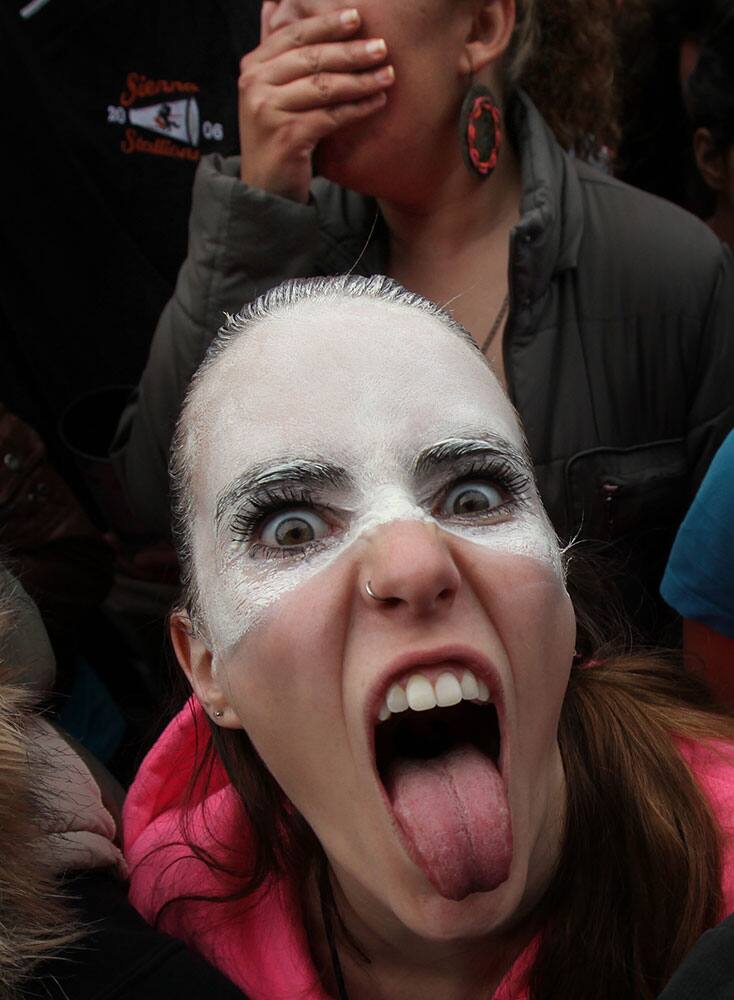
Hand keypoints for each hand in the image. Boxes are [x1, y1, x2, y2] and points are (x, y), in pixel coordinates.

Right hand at [238, 1, 393, 202]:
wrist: (266, 188)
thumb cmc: (278, 137)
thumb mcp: (274, 94)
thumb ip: (284, 59)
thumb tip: (280, 4)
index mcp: (252, 67)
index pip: (294, 35)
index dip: (327, 24)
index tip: (358, 18)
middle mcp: (255, 85)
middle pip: (312, 59)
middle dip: (351, 52)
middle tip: (382, 48)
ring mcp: (268, 111)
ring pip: (324, 87)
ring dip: (361, 80)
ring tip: (387, 75)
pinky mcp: (287, 136)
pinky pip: (331, 116)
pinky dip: (357, 108)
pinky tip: (377, 102)